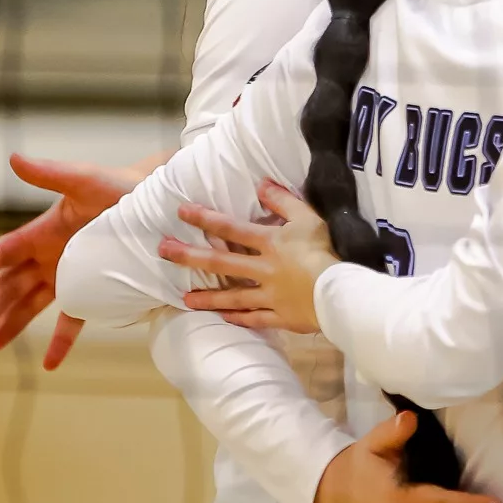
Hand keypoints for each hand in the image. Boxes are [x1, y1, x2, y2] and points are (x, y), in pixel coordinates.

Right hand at [0, 154, 142, 365]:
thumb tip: (15, 158)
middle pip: (10, 287)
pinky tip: (50, 363)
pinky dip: (62, 341)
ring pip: (31, 307)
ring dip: (9, 328)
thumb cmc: (122, 187)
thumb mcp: (86, 180)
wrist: (160, 204)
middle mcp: (50, 257)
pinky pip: (74, 319)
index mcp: (42, 232)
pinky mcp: (94, 289)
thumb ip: (50, 173)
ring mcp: (70, 276)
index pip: (3, 253)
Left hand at [159, 180, 337, 332]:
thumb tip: (261, 183)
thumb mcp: (308, 217)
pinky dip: (241, 319)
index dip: (206, 219)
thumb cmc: (325, 250)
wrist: (338, 289)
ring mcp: (269, 295)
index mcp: (269, 244)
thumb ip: (284, 201)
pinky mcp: (280, 316)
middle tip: (163, 251)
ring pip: (233, 297)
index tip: (181, 212)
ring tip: (185, 299)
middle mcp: (262, 270)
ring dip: (209, 298)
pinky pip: (256, 318)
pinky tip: (225, 319)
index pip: (231, 229)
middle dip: (190, 256)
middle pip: (221, 263)